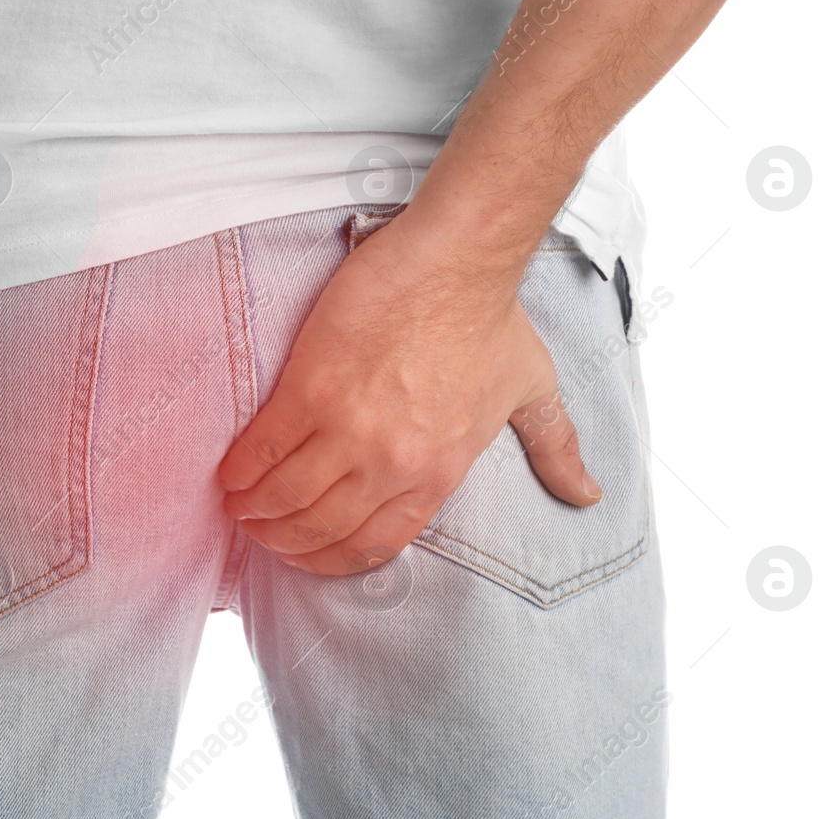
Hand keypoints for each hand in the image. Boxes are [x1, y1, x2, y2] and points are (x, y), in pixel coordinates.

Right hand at [217, 207, 599, 575]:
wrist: (456, 260)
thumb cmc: (491, 317)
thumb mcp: (532, 391)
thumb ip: (556, 448)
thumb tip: (588, 496)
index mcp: (439, 472)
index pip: (374, 543)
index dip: (330, 558)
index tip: (305, 551)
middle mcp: (393, 463)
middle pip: (321, 527)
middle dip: (283, 539)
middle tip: (260, 530)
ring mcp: (349, 429)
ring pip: (285, 496)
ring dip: (254, 510)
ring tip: (239, 504)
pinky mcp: (310, 390)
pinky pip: (263, 450)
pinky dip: (240, 470)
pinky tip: (229, 475)